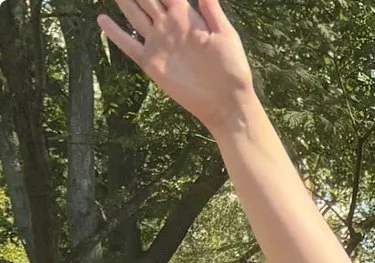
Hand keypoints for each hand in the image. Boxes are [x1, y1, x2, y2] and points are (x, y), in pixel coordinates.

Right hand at [100, 0, 257, 133]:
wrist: (225, 101)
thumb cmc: (232, 69)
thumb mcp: (226, 36)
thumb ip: (212, 11)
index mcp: (187, 18)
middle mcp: (169, 27)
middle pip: (147, 0)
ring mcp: (158, 43)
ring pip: (135, 15)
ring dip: (124, 2)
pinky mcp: (150, 61)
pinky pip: (128, 44)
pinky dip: (114, 32)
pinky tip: (102, 19)